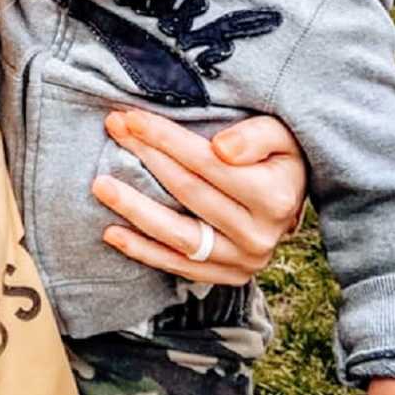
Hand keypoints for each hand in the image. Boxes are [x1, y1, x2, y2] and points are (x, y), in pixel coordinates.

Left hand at [91, 109, 306, 284]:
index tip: (131, 117)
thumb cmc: (280, 157)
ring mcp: (242, 261)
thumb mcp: (281, 135)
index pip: (207, 163)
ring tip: (101, 185)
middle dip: (145, 157)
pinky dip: (142, 251)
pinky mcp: (225, 276)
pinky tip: (111, 232)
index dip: (166, 139)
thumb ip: (255, 137)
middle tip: (112, 129)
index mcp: (274, 197)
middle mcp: (259, 235)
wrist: (293, 201)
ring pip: (178, 236)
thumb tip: (222, 149)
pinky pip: (177, 265)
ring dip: (134, 209)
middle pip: (187, 192)